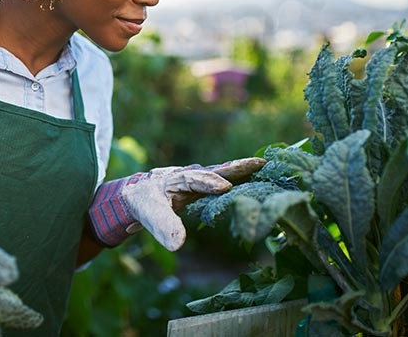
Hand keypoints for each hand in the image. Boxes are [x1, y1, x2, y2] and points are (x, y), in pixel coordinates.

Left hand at [88, 157, 264, 250]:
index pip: (193, 180)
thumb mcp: (151, 215)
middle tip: (260, 164)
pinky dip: (242, 177)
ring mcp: (201, 176)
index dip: (208, 183)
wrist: (141, 192)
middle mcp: (191, 174)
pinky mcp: (208, 183)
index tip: (225, 187)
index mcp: (175, 179)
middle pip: (215, 169)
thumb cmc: (146, 203)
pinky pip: (227, 178)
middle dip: (236, 167)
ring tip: (265, 168)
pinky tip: (259, 179)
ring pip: (224, 172)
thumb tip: (178, 244)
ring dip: (243, 170)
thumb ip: (164, 227)